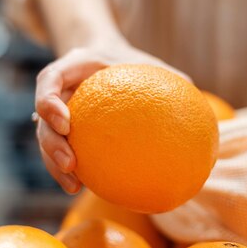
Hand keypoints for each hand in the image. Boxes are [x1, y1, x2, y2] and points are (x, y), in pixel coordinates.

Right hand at [35, 41, 189, 192]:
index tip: (66, 121)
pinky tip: (82, 187)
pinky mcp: (60, 132)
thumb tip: (204, 104)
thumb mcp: (150, 63)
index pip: (49, 81)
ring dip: (54, 165)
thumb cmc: (131, 62)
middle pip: (42, 119)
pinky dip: (66, 170)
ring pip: (46, 141)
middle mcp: (57, 92)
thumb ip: (171, 78)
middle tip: (70, 162)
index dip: (49, 101)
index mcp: (72, 68)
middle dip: (51, 143)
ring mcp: (55, 113)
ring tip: (74, 185)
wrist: (107, 60)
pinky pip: (59, 151)